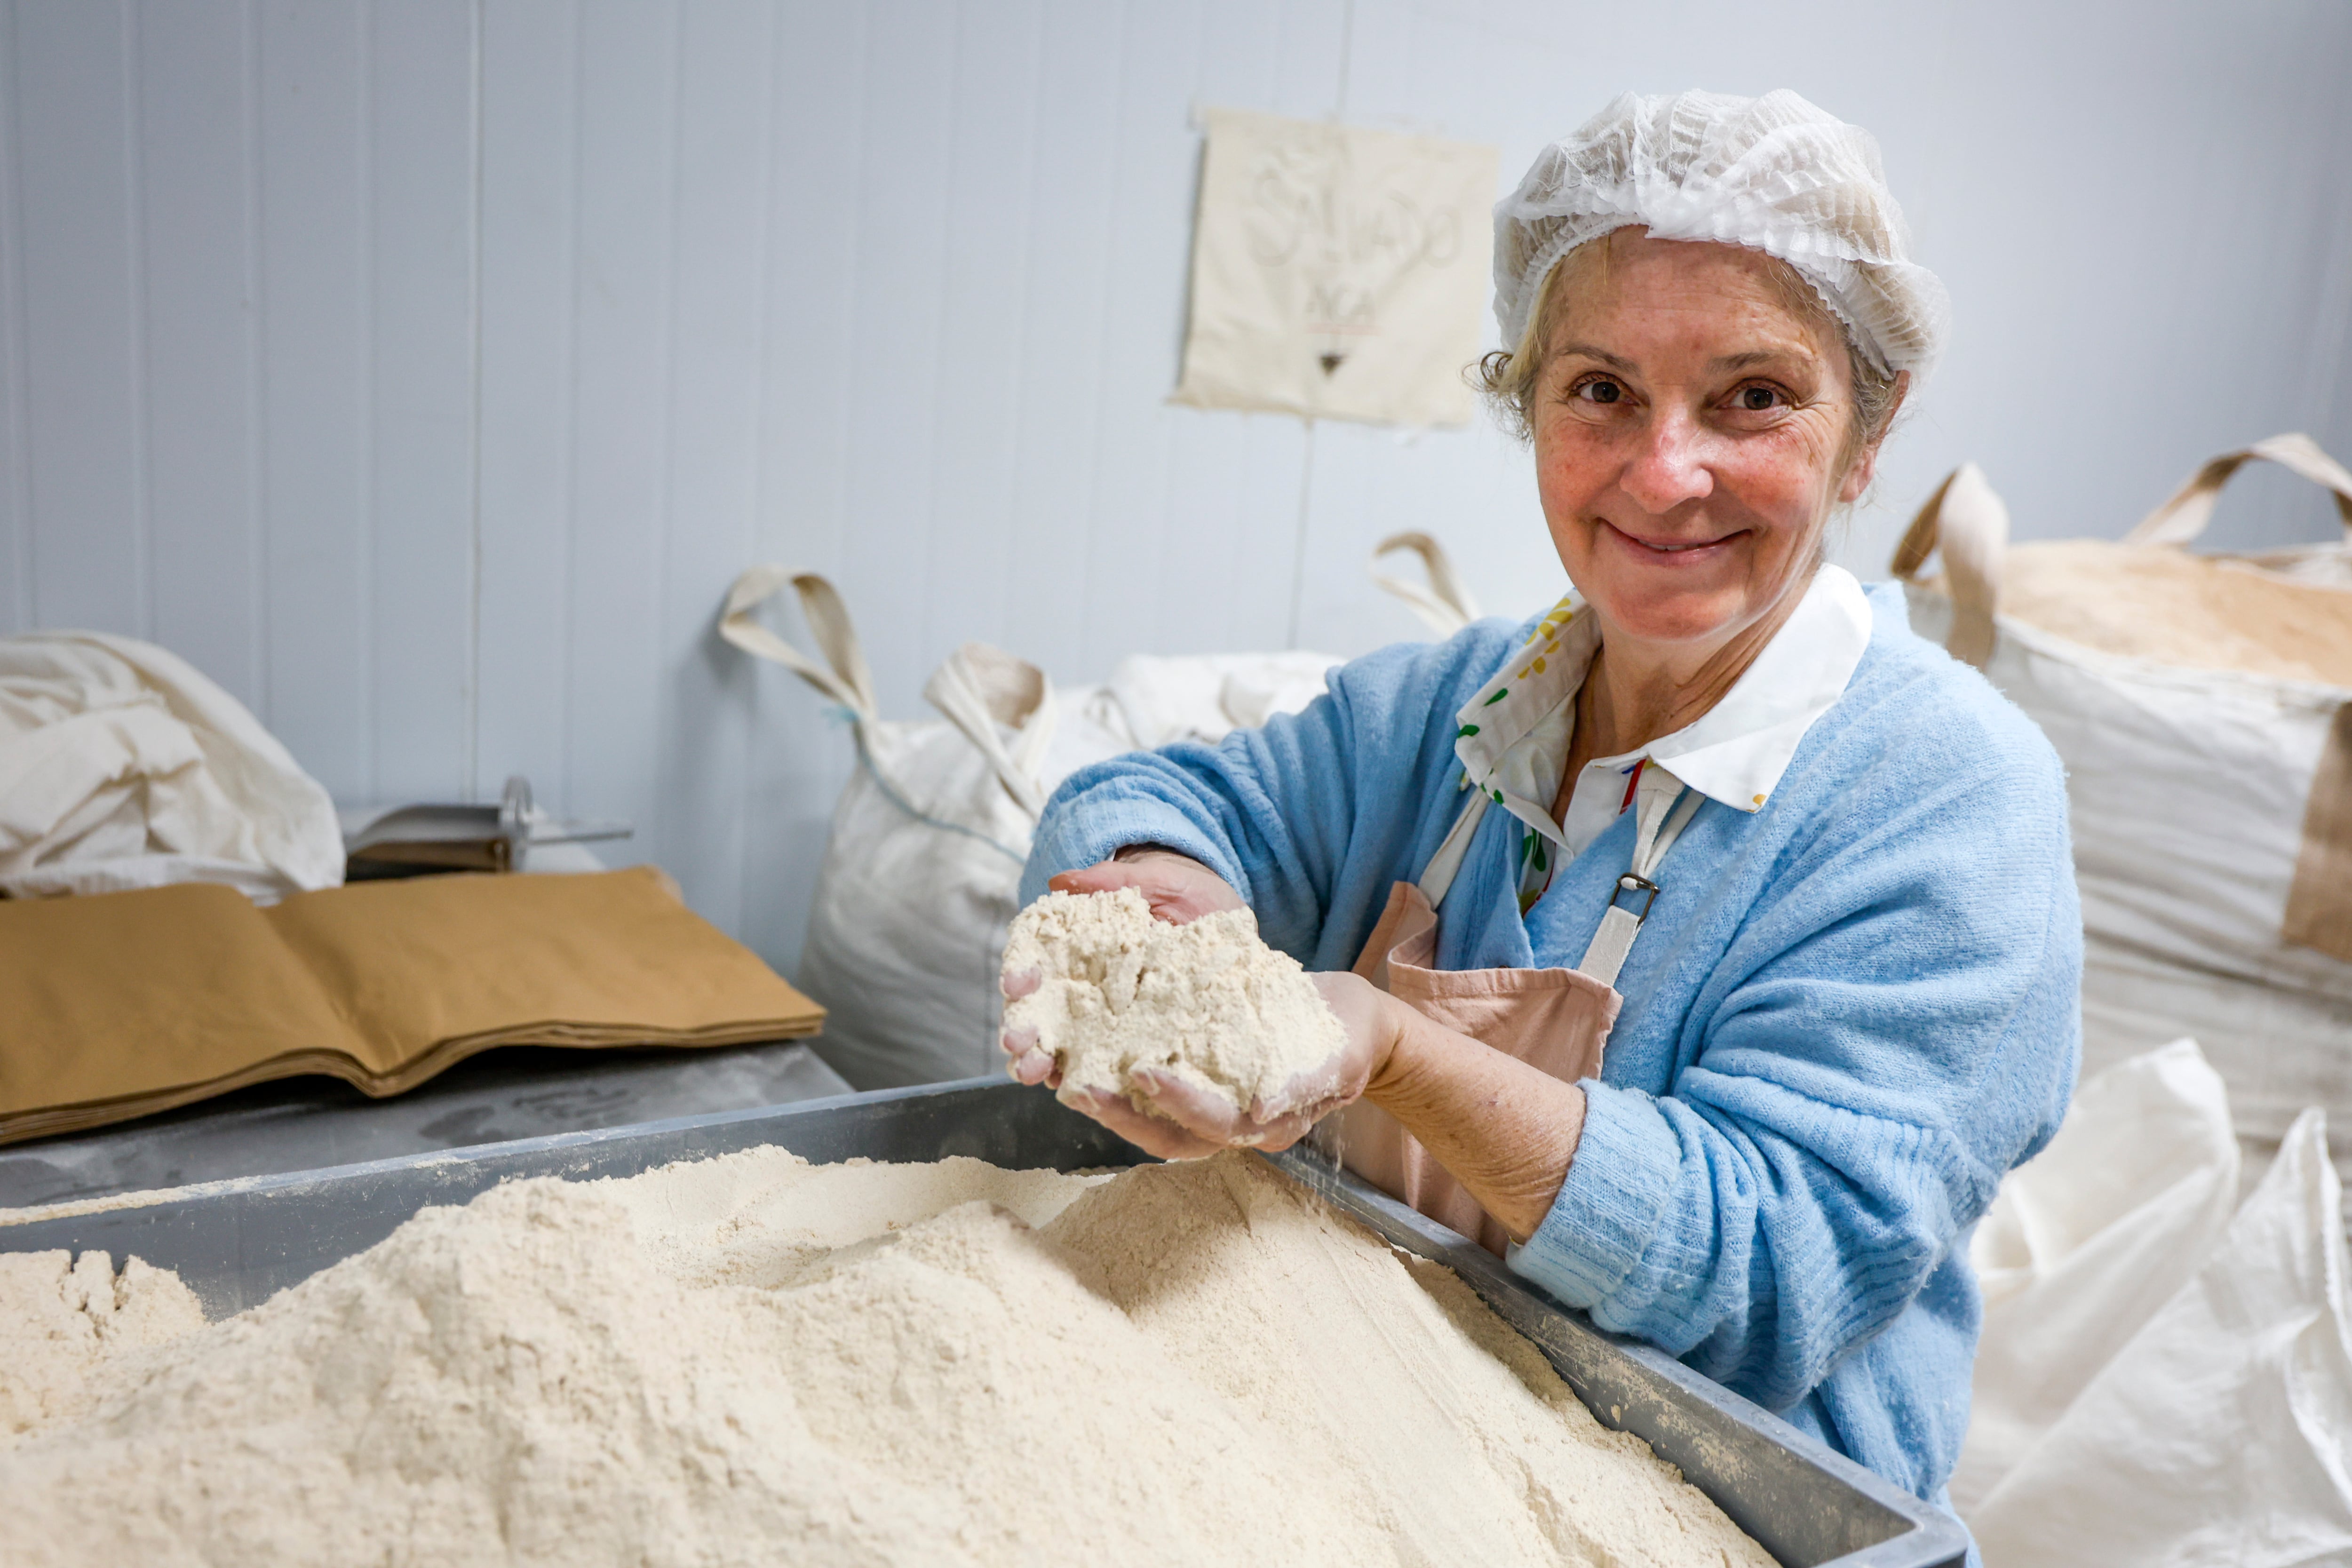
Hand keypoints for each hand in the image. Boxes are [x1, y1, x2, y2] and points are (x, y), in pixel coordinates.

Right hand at [1000, 848, 1245, 1087]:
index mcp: (1077, 945)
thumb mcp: (1156, 881)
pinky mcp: (1136, 1043)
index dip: (1019, 973)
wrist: (1227, 919)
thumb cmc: (1187, 894)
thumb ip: (1111, 881)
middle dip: (1021, 1028)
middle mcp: (1082, 986)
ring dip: (1041, 1061)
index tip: (1017, 983)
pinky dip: (1087, 1081)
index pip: (1034, 961)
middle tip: (1016, 1040)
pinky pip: (1106, 1067)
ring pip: (1060, 1046)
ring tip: (1032, 1071)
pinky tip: (1076, 1090)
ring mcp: (1106, 1019)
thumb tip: (1062, 882)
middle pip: (1038, 1012)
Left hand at [1066, 971, 1405, 1158]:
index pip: (1214, 1125)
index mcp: (1266, 1123)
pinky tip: (1085, 1057)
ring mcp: (1212, 1103)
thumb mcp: (1342, 1054)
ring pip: (1151, 1120)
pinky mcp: (1199, 1078)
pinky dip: (1117, 1079)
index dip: (1178, 1103)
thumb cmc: (1348, 1037)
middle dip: (1122, 1115)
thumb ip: (1307, 1081)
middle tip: (1079, 1086)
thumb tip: (1264, 1106)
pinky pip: (1152, 1089)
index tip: (1143, 1071)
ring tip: (1067, 1076)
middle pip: (1168, 1134)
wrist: (1351, 1021)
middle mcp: (1232, 1123)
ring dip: (1109, 1103)